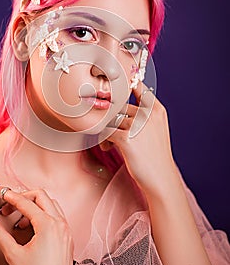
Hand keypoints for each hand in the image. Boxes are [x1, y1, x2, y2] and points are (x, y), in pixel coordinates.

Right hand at [0, 184, 73, 264]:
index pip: (25, 202)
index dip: (8, 194)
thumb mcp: (13, 254)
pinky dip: (42, 215)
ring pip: (50, 204)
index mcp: (48, 225)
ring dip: (32, 206)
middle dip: (21, 197)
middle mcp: (60, 224)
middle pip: (40, 195)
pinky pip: (56, 215)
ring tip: (17, 221)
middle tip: (6, 207)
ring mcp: (66, 230)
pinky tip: (30, 229)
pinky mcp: (68, 237)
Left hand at [99, 81, 179, 196]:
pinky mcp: (126, 139)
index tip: (113, 94)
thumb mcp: (155, 128)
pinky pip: (104, 132)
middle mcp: (148, 114)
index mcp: (156, 110)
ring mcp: (137, 126)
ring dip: (105, 129)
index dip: (123, 87)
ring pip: (109, 119)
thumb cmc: (155, 154)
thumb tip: (116, 101)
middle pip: (118, 105)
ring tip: (109, 143)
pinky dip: (103, 140)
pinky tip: (107, 147)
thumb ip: (142, 113)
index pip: (137, 86)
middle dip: (111, 118)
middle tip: (110, 132)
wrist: (161, 179)